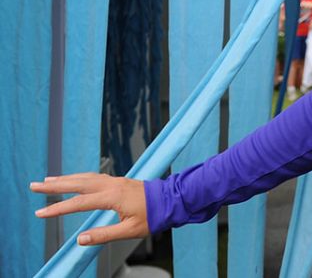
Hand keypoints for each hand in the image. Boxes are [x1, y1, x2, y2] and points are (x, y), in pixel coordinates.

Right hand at [31, 173, 148, 245]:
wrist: (173, 199)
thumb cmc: (154, 216)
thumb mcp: (130, 230)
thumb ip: (104, 235)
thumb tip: (80, 240)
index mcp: (112, 197)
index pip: (78, 204)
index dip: (58, 209)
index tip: (40, 214)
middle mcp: (111, 185)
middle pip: (77, 184)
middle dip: (54, 186)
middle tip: (34, 186)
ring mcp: (115, 181)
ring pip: (85, 177)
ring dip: (65, 179)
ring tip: (48, 181)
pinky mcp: (119, 181)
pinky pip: (94, 177)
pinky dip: (79, 177)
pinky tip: (74, 180)